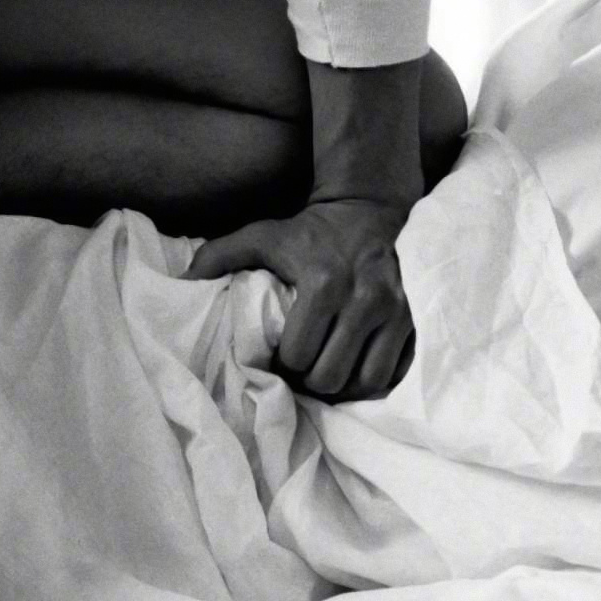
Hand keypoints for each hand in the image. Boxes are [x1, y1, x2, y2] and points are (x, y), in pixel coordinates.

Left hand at [184, 195, 415, 402]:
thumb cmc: (312, 231)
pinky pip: (396, 375)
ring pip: (366, 383)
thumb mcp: (265, 235)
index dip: (281, 365)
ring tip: (326, 377)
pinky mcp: (417, 323)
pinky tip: (354, 372)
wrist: (371, 211)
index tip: (275, 360)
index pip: (297, 355)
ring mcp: (396, 315)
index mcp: (324, 283)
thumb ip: (222, 255)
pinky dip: (373, 382)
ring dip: (343, 389)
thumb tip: (183, 282)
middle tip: (300, 373)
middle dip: (310, 382)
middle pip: (331, 377)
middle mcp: (365, 301)